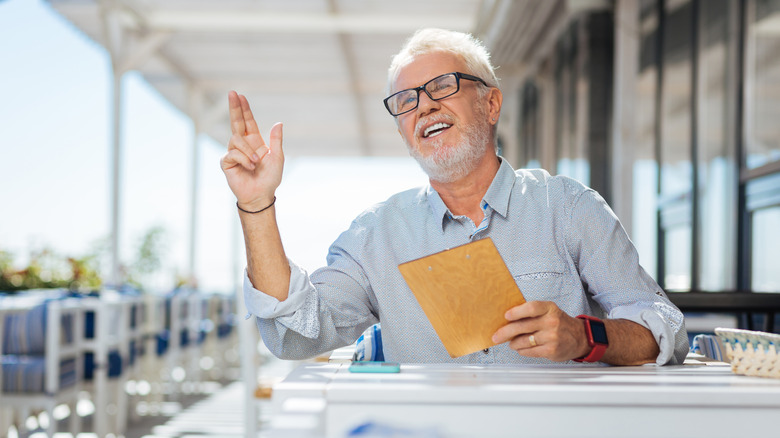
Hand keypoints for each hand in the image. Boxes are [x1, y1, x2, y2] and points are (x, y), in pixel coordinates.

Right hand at [220, 90, 283, 209]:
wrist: (261, 195)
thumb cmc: (270, 178)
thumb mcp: (277, 157)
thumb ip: (276, 140)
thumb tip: (279, 123)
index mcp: (255, 141)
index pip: (248, 122)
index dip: (244, 109)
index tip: (240, 95)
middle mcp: (243, 145)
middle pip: (236, 122)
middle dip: (234, 107)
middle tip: (232, 93)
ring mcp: (233, 153)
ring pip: (236, 140)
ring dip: (248, 151)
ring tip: (256, 163)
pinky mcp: (226, 162)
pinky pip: (232, 154)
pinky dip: (243, 160)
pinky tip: (249, 168)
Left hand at [492, 301, 590, 361]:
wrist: (580, 337)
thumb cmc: (560, 323)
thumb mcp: (549, 312)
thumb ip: (532, 313)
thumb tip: (507, 320)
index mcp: (549, 308)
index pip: (531, 308)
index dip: (516, 312)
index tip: (506, 316)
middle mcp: (551, 321)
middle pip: (522, 326)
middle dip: (505, 332)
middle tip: (496, 336)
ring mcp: (552, 337)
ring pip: (524, 341)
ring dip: (514, 343)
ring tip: (512, 343)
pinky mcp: (552, 350)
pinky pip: (529, 351)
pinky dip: (522, 350)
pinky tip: (522, 348)